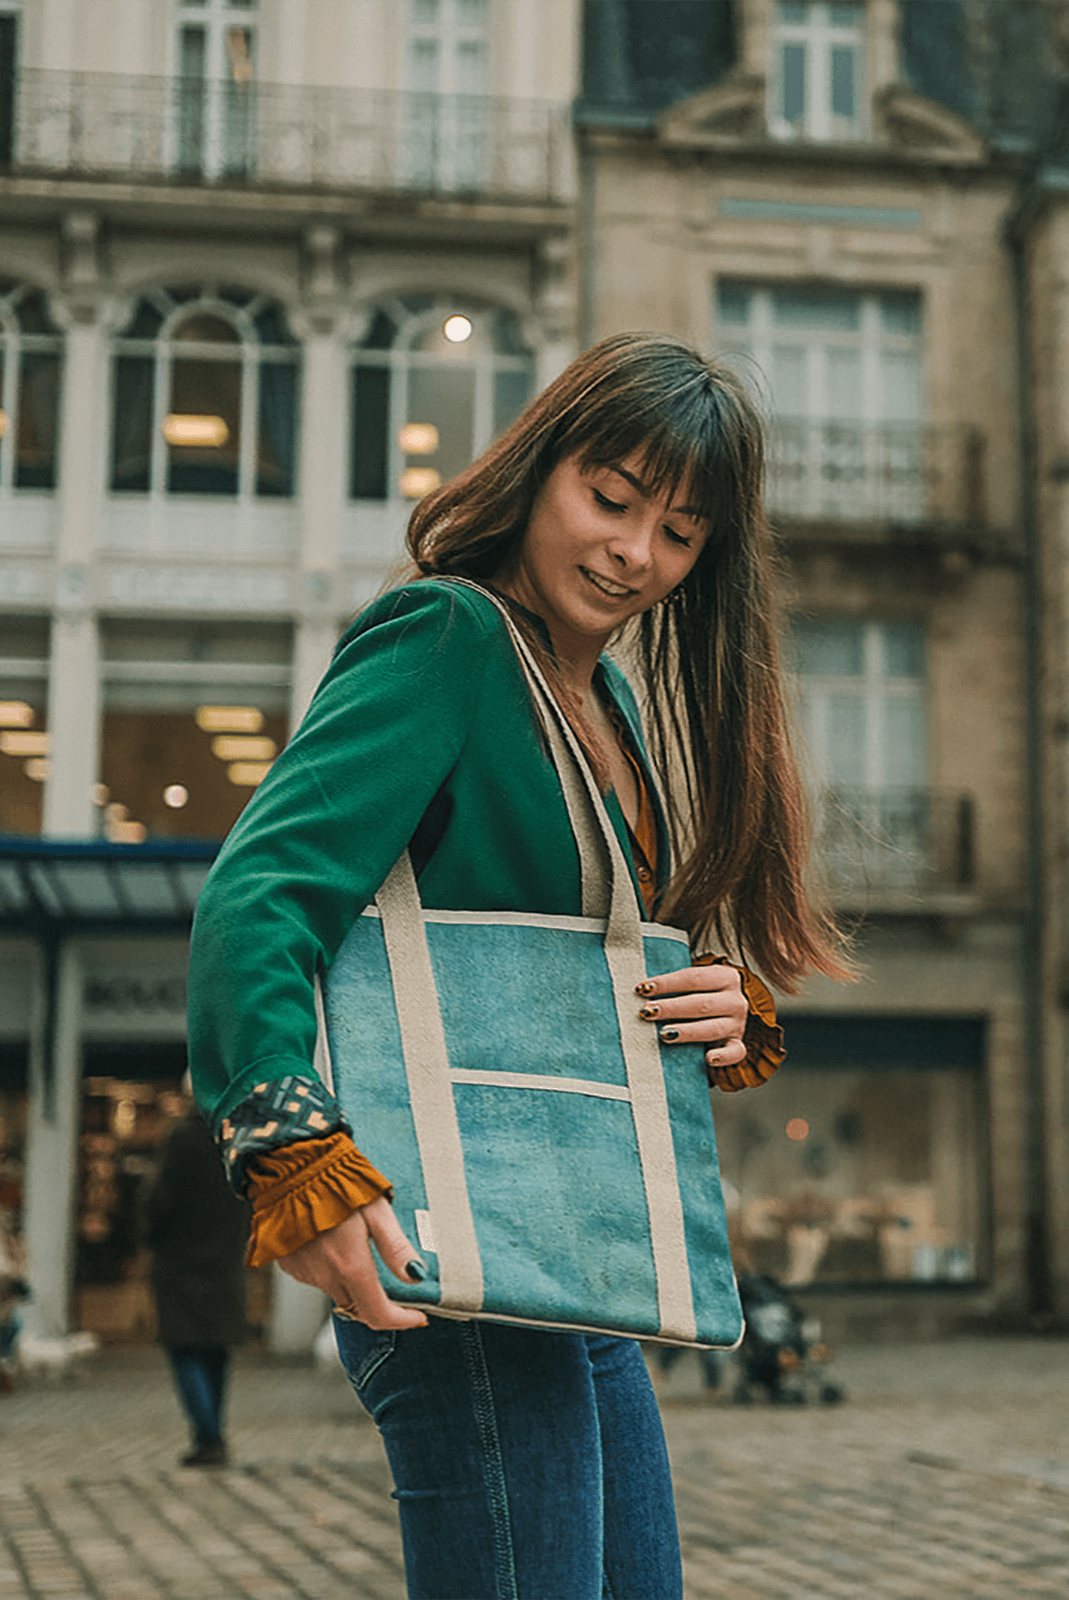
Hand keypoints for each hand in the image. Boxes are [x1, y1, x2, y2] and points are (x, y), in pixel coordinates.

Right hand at [277, 1196, 428, 1329]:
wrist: (291, 1168)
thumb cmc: (337, 1183)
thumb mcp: (377, 1211)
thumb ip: (396, 1248)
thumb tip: (416, 1276)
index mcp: (350, 1266)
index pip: (377, 1314)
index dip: (401, 1320)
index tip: (417, 1316)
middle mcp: (325, 1277)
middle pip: (357, 1306)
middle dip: (377, 1302)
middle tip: (394, 1286)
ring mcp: (304, 1272)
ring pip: (336, 1291)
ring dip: (352, 1283)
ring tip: (358, 1250)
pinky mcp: (289, 1264)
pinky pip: (316, 1277)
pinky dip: (329, 1270)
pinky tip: (332, 1243)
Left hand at [636, 963, 748, 1084]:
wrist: (721, 1012)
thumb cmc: (698, 995)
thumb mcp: (692, 984)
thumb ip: (674, 985)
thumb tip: (641, 989)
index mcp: (726, 977)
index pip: (694, 978)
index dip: (667, 983)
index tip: (643, 988)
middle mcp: (735, 1000)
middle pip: (701, 1004)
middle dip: (671, 1008)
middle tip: (647, 1011)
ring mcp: (738, 1024)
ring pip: (713, 1028)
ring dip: (687, 1031)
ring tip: (664, 1034)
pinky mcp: (737, 1044)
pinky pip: (735, 1052)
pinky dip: (723, 1057)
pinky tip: (708, 1058)